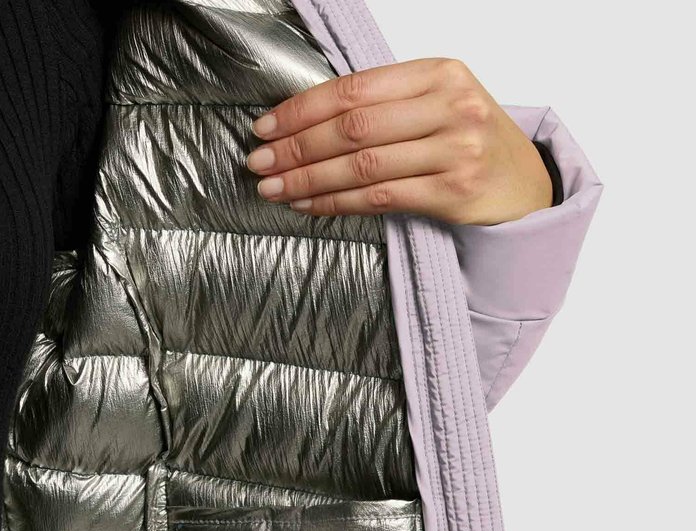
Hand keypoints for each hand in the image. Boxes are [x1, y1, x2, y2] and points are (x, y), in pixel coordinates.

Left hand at [246, 58, 552, 224]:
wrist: (525, 186)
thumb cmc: (472, 143)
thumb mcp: (438, 104)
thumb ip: (387, 104)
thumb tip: (309, 121)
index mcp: (439, 72)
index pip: (355, 89)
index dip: (303, 109)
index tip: (267, 126)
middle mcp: (450, 106)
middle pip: (354, 127)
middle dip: (296, 146)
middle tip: (258, 161)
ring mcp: (455, 150)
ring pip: (362, 165)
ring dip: (308, 179)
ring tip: (272, 188)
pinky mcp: (454, 191)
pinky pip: (380, 198)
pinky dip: (337, 203)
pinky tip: (309, 205)